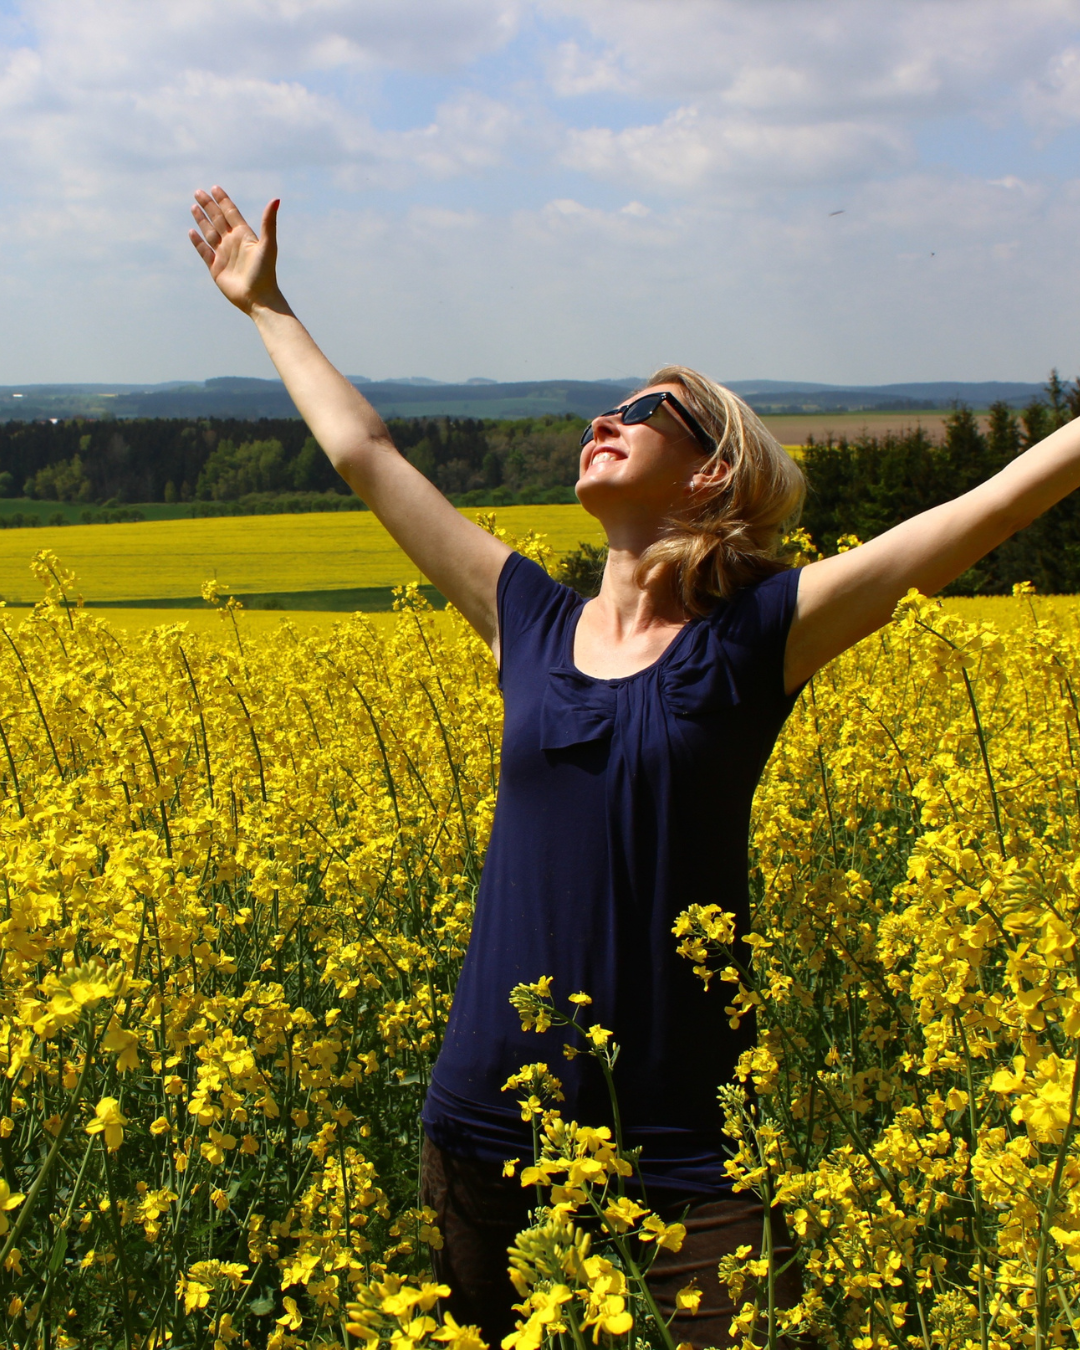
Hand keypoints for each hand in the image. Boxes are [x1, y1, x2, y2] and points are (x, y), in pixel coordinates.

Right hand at [188, 187, 283, 314]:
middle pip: (218, 220)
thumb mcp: (268, 245)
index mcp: (244, 236)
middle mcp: (233, 243)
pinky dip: (197, 242)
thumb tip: (276, 199)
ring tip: (193, 207)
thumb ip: (269, 222)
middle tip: (198, 192)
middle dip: (209, 206)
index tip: (215, 188)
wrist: (258, 298)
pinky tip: (192, 232)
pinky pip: (204, 252)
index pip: (231, 213)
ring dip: (202, 220)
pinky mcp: (216, 268)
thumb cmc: (265, 272)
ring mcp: (223, 255)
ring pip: (210, 233)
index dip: (223, 200)